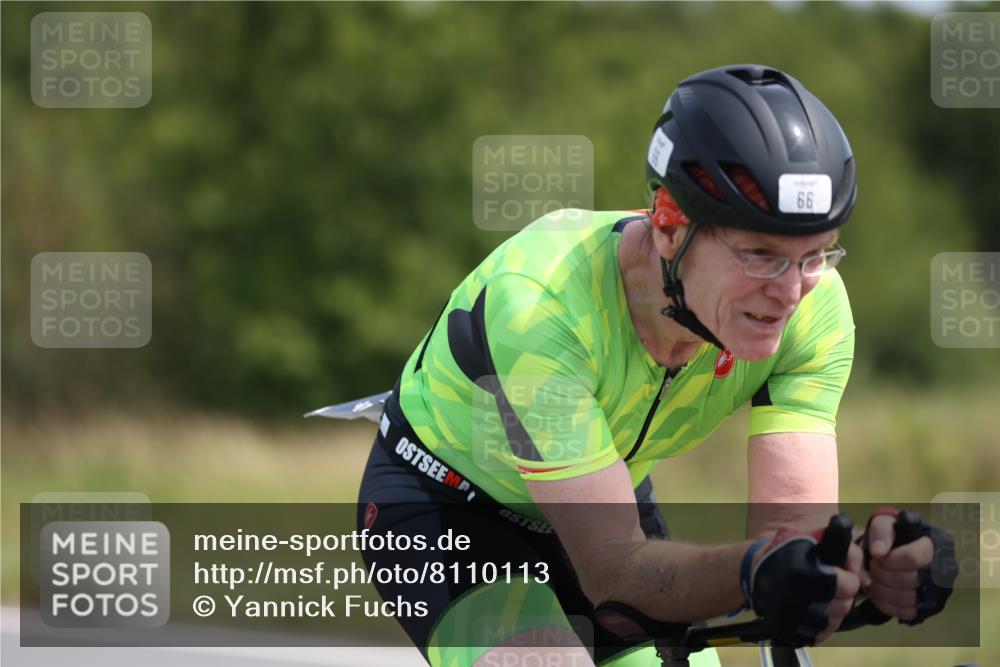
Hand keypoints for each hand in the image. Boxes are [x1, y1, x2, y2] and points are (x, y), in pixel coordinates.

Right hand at [748, 524, 862, 645]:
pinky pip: (817, 636)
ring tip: (822, 598)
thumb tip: (866, 581)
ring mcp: (788, 615)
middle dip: (842, 596)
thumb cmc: (793, 551)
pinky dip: (820, 626)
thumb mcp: (820, 539)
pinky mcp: (785, 629)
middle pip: (843, 606)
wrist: (757, 570)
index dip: (848, 579)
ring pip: (832, 624)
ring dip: (833, 612)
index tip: (838, 573)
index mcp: (803, 570)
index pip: (848, 585)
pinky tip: (813, 611)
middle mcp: (793, 595)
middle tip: (831, 587)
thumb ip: (850, 553)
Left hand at [863, 508, 957, 624]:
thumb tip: (879, 551)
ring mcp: (940, 592)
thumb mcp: (885, 523)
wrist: (893, 552)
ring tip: (875, 576)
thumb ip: (881, 530)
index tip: (878, 555)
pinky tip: (881, 590)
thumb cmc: (891, 536)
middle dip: (882, 573)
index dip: (889, 559)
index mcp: (939, 544)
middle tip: (873, 566)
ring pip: (905, 599)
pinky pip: (905, 612)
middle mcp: (946, 570)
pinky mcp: (930, 608)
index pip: (913, 558)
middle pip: (906, 580)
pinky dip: (886, 603)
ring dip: (881, 588)